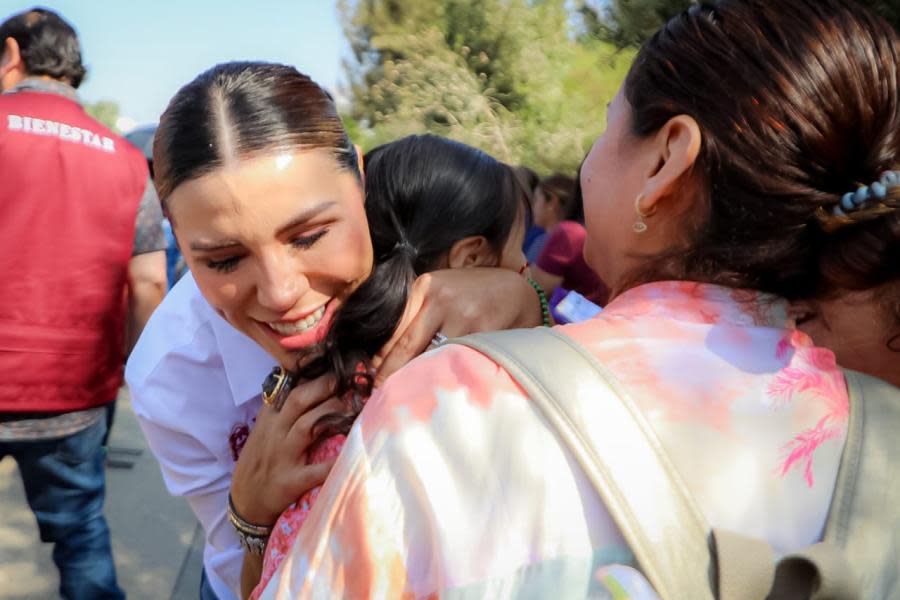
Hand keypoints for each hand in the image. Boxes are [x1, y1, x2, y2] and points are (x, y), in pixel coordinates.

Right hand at [230, 374, 348, 525]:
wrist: (245, 502)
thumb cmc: (261, 461)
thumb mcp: (265, 429)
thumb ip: (284, 408)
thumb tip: (312, 381)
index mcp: (269, 419)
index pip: (288, 388)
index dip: (312, 375)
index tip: (334, 365)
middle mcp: (275, 433)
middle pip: (298, 400)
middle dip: (324, 386)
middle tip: (346, 379)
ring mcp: (282, 457)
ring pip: (307, 426)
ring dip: (332, 413)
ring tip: (353, 406)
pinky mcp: (291, 482)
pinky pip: (315, 470)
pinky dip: (334, 462)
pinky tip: (353, 453)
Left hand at [372, 268, 540, 384]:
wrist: (519, 291)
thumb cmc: (474, 296)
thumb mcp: (442, 294)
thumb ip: (417, 317)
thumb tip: (383, 360)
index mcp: (424, 287)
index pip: (392, 331)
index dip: (382, 360)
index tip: (374, 380)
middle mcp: (439, 298)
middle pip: (406, 347)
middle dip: (393, 376)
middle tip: (383, 397)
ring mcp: (462, 314)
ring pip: (430, 359)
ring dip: (420, 380)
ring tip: (411, 399)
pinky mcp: (484, 330)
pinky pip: (458, 362)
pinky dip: (449, 377)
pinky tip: (445, 390)